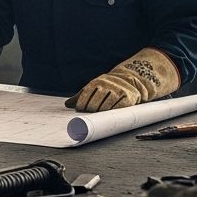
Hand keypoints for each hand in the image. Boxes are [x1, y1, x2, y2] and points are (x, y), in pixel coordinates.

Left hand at [65, 48, 181, 111]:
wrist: (130, 80)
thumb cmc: (107, 87)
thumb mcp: (94, 88)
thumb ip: (81, 95)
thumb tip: (66, 104)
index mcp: (97, 82)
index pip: (86, 94)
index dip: (82, 104)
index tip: (80, 111)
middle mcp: (107, 85)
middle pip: (95, 101)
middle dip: (91, 110)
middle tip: (89, 116)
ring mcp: (118, 90)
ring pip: (106, 105)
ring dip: (101, 112)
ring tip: (98, 116)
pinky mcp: (128, 97)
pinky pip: (119, 107)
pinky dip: (113, 112)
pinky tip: (109, 115)